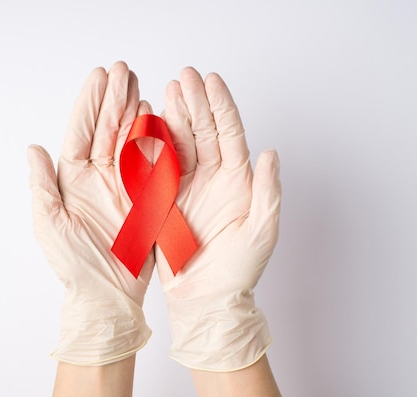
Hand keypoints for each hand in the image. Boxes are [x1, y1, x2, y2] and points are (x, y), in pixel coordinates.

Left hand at [28, 62, 152, 365]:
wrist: (108, 296)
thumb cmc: (74, 266)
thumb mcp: (50, 225)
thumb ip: (42, 186)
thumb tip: (32, 149)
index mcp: (73, 181)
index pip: (81, 133)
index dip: (89, 104)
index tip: (99, 77)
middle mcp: (98, 178)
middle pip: (107, 130)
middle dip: (114, 98)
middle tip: (123, 70)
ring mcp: (124, 185)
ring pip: (130, 141)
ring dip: (134, 112)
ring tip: (139, 86)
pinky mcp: (147, 197)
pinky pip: (152, 164)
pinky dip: (155, 141)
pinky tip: (156, 119)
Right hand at [158, 67, 280, 370]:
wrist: (206, 301)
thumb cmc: (239, 272)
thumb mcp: (261, 232)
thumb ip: (267, 193)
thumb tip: (270, 153)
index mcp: (238, 181)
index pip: (230, 134)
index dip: (221, 106)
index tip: (211, 80)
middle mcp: (212, 179)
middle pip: (203, 132)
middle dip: (194, 102)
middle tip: (184, 75)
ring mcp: (186, 187)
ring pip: (179, 144)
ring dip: (173, 117)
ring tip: (166, 91)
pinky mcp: (163, 200)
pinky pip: (156, 168)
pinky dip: (151, 146)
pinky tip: (146, 124)